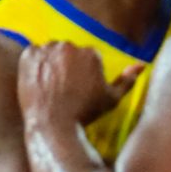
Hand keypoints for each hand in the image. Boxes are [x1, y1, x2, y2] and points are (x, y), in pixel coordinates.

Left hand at [17, 42, 136, 149]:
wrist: (52, 125)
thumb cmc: (84, 114)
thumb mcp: (111, 100)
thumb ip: (127, 80)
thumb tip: (141, 65)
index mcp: (91, 53)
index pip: (88, 57)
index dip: (84, 75)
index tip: (79, 90)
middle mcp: (70, 46)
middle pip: (69, 52)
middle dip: (67, 66)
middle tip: (64, 89)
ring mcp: (47, 50)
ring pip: (51, 52)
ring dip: (51, 63)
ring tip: (50, 86)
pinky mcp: (29, 55)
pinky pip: (33, 54)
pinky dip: (34, 65)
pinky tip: (39, 82)